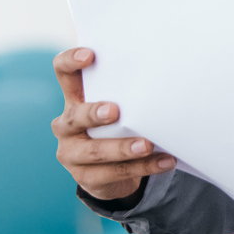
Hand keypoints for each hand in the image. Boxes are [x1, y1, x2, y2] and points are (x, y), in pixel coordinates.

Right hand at [51, 47, 175, 201]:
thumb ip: (130, 92)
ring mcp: (72, 153)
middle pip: (76, 116)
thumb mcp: (121, 106)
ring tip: (148, 145)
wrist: (113, 171)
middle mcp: (67, 124)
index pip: (63, 73)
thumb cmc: (120, 125)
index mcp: (75, 99)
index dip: (70, 62)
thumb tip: (170, 71)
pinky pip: (115, 173)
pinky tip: (166, 161)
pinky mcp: (85, 177)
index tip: (90, 55)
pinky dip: (144, 167)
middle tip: (115, 111)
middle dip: (95, 113)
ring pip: (96, 151)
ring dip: (124, 148)